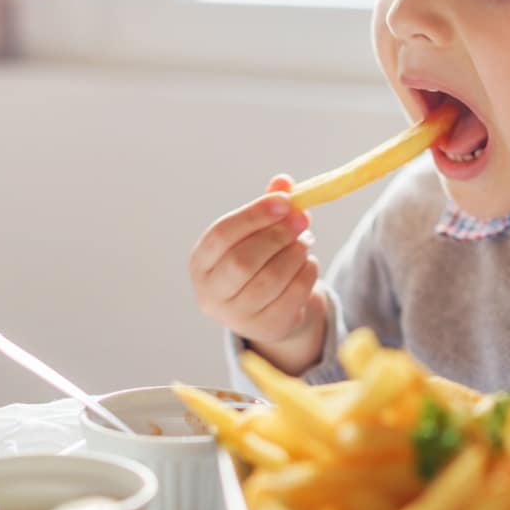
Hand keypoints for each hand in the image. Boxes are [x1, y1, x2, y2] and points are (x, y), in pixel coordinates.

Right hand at [189, 175, 327, 373]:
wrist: (267, 310)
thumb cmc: (257, 261)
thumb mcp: (256, 233)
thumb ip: (268, 207)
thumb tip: (284, 181)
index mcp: (201, 262)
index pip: (221, 234)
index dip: (254, 215)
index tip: (285, 201)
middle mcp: (210, 293)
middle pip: (243, 261)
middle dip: (277, 235)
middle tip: (302, 219)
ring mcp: (236, 317)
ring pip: (269, 280)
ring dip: (294, 254)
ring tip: (306, 240)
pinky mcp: (265, 329)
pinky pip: (290, 298)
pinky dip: (305, 275)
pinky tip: (309, 262)